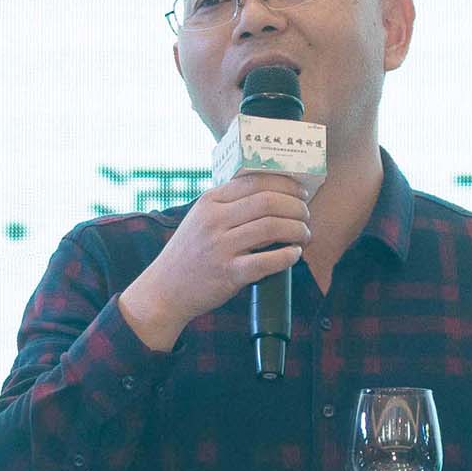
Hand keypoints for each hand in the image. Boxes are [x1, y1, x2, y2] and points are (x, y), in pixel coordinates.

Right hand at [118, 172, 313, 351]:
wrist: (165, 289)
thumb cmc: (189, 253)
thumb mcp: (201, 218)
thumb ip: (228, 203)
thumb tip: (271, 191)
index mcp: (210, 202)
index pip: (255, 181)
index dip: (286, 184)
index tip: (301, 191)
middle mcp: (214, 221)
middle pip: (268, 202)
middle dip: (296, 207)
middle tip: (306, 215)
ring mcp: (220, 247)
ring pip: (272, 228)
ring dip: (297, 230)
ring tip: (304, 235)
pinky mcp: (229, 274)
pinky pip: (267, 261)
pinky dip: (287, 256)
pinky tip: (294, 254)